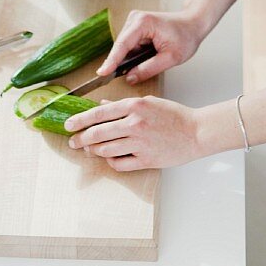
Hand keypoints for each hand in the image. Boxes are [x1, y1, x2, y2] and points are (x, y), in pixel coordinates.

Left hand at [65, 95, 201, 170]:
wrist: (196, 132)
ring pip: (106, 149)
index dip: (81, 120)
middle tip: (73, 142)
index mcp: (135, 106)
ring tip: (90, 150)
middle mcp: (134, 123)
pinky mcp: (146, 159)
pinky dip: (111, 161)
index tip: (69, 125)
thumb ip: (124, 106)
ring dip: (95, 151)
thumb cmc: (174, 115)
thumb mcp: (148, 102)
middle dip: (82, 138)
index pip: (99, 113)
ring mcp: (139, 143)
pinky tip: (109, 158)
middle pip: (98, 133)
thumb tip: (102, 106)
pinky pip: (120, 163)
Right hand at [97, 9, 204, 83]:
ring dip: (128, 59)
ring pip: (124, 47)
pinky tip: (140, 62)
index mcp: (143, 22)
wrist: (193, 24)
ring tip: (139, 68)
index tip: (102, 73)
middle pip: (121, 46)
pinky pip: (129, 45)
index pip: (122, 44)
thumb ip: (148, 69)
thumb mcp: (170, 58)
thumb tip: (130, 78)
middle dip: (120, 63)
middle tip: (119, 79)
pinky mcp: (135, 27)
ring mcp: (134, 22)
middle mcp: (135, 18)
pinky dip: (132, 55)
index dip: (111, 61)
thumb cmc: (186, 37)